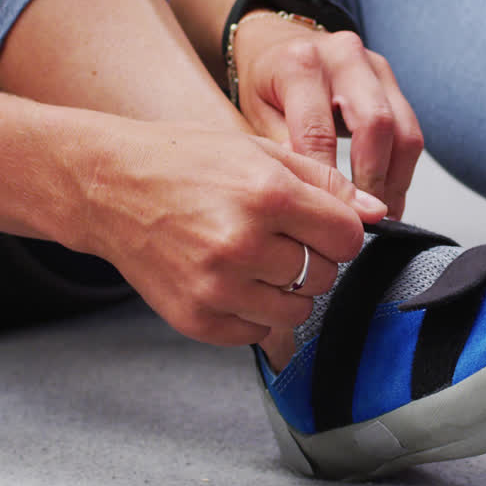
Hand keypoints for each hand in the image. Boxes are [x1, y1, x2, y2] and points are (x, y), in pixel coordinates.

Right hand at [72, 118, 386, 346]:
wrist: (108, 187)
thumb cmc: (183, 162)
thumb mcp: (259, 152)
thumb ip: (324, 183)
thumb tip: (376, 213)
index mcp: (267, 196)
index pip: (348, 238)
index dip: (339, 231)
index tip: (320, 225)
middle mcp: (244, 245)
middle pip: (326, 276)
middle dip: (313, 258)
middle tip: (277, 237)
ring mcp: (217, 287)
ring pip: (297, 311)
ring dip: (287, 290)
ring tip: (253, 259)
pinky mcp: (196, 319)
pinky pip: (258, 334)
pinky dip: (253, 313)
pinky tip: (229, 280)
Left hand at [230, 12, 423, 218]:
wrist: (276, 41)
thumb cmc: (264, 80)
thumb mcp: (254, 113)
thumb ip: (282, 150)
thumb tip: (311, 193)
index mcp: (300, 64)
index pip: (320, 131)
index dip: (329, 180)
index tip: (331, 215)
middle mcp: (343, 56)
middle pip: (376, 124)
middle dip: (372, 180)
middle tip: (361, 217)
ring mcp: (373, 65)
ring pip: (403, 128)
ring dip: (395, 178)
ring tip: (381, 212)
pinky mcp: (390, 79)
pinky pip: (410, 127)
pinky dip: (401, 166)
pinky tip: (388, 193)